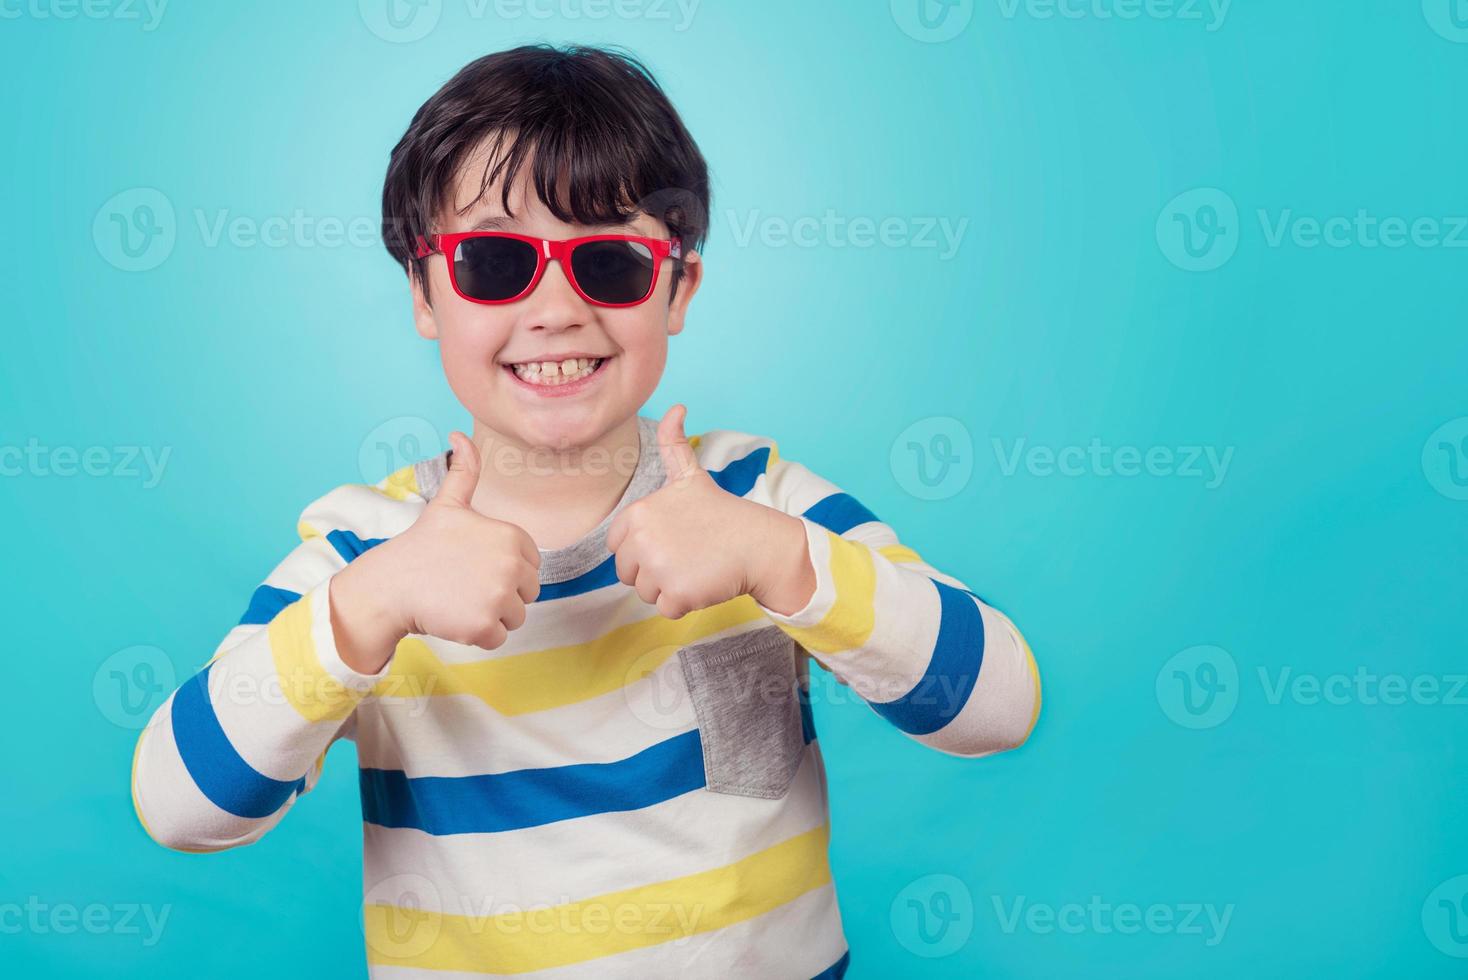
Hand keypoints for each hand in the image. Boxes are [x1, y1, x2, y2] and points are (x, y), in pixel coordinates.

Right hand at [331, 431, 540, 671]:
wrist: (391, 585)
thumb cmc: (422, 546)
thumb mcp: (448, 504)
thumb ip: (465, 471)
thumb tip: (460, 433)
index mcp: (512, 536)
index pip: (530, 567)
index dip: (503, 570)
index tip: (473, 566)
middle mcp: (511, 565)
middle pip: (527, 594)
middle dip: (500, 594)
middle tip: (465, 585)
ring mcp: (499, 596)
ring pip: (515, 617)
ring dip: (490, 615)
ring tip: (459, 599)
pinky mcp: (485, 626)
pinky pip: (499, 638)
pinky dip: (478, 635)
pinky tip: (454, 617)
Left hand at [605, 404, 814, 619]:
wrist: (758, 544)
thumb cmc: (721, 513)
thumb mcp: (690, 475)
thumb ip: (673, 444)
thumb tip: (677, 406)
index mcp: (638, 513)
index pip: (617, 546)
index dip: (643, 547)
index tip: (671, 539)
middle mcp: (642, 540)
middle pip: (628, 573)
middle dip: (655, 570)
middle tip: (687, 554)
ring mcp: (658, 568)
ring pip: (645, 592)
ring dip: (670, 586)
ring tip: (696, 566)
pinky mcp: (676, 594)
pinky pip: (665, 608)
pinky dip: (685, 603)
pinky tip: (704, 582)